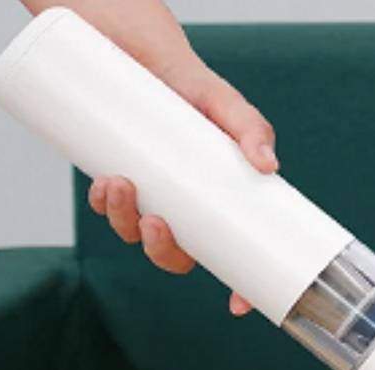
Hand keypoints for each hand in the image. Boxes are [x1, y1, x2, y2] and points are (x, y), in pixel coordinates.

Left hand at [87, 61, 274, 315]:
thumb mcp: (227, 106)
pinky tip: (105, 184)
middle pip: (177, 256)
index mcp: (220, 204)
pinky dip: (105, 203)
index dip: (239, 289)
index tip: (238, 307)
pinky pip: (109, 209)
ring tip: (120, 186)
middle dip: (162, 251)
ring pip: (138, 235)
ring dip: (125, 223)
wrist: (143, 57)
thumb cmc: (194, 88)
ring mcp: (151, 198)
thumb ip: (253, 130)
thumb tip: (269, 165)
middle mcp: (186, 209)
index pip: (235, 258)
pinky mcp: (120, 182)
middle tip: (157, 224)